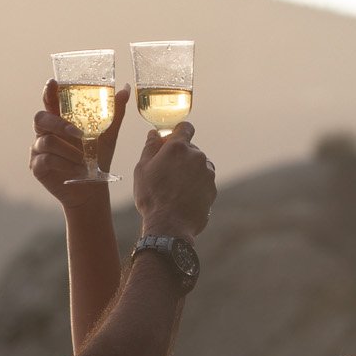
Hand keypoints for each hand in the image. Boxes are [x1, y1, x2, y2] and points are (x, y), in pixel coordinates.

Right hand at [29, 79, 129, 204]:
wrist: (92, 190)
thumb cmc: (97, 159)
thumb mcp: (108, 135)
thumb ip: (114, 112)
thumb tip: (125, 89)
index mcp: (59, 120)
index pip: (49, 101)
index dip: (48, 92)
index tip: (53, 83)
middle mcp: (45, 132)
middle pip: (40, 118)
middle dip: (58, 124)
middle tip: (78, 134)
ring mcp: (39, 149)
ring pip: (46, 141)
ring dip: (68, 150)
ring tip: (83, 160)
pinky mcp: (37, 166)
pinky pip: (46, 159)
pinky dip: (64, 164)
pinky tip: (75, 169)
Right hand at [133, 119, 216, 238]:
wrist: (169, 227)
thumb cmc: (152, 197)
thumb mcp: (142, 170)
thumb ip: (150, 148)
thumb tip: (154, 134)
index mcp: (178, 147)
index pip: (186, 128)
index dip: (179, 133)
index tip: (172, 142)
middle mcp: (196, 156)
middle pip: (191, 150)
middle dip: (181, 158)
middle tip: (167, 175)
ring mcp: (207, 173)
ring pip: (199, 166)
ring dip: (190, 172)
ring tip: (175, 190)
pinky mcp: (212, 189)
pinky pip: (204, 183)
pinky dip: (196, 187)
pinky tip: (183, 199)